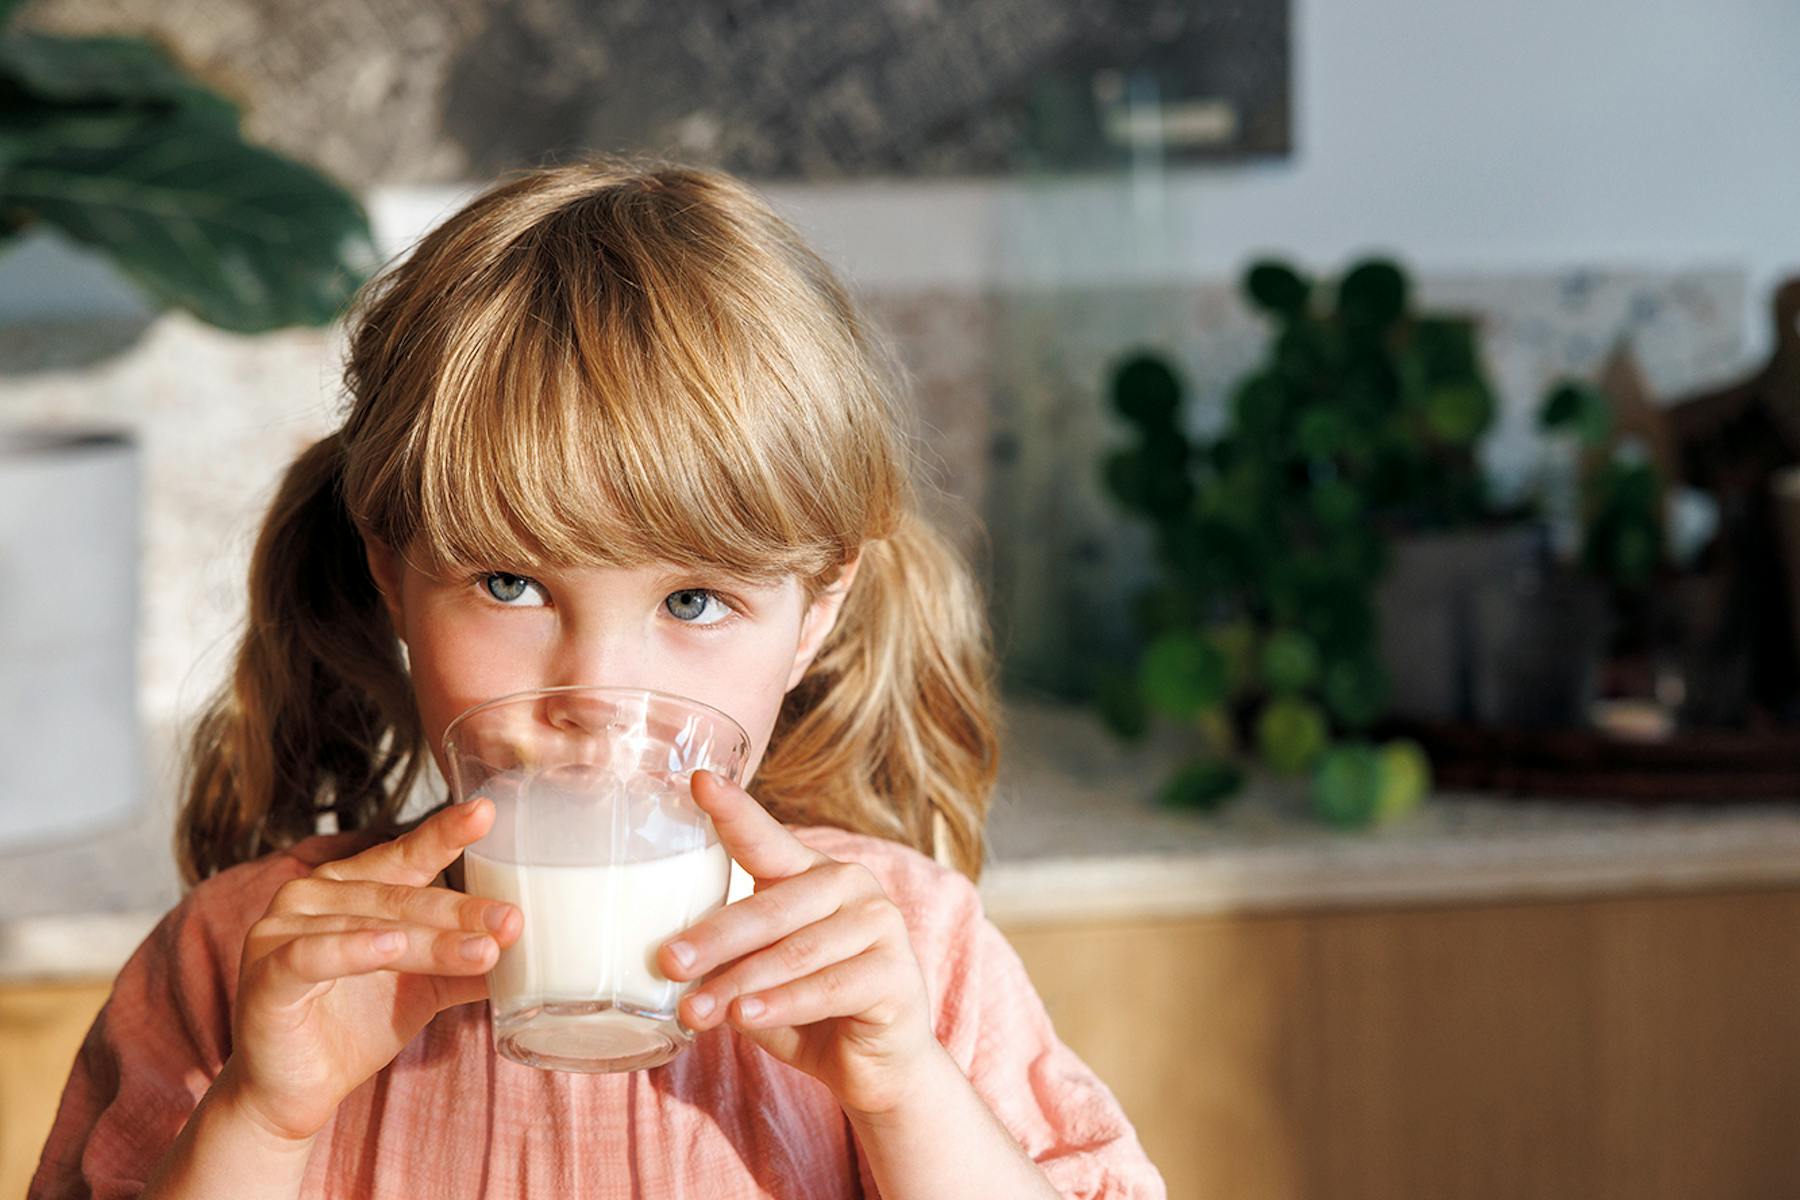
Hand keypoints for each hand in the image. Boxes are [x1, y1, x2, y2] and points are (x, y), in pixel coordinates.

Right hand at [216, 797, 522, 1143]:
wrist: (294, 1093)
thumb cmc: (355, 1026)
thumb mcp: (425, 987)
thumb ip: (468, 962)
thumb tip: (528, 946)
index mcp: (350, 886)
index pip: (406, 855)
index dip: (445, 833)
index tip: (486, 812)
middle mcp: (313, 895)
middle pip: (399, 896)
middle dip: (460, 911)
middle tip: (511, 922)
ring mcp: (281, 930)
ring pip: (370, 927)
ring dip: (431, 941)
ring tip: (483, 950)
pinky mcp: (265, 974)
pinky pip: (313, 955)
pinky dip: (354, 949)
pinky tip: (392, 947)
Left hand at [658, 769, 944, 1119]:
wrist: (874, 1064)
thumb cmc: (806, 1010)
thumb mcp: (757, 976)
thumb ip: (727, 959)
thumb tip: (664, 960)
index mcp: (811, 872)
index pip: (766, 838)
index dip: (734, 810)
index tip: (699, 781)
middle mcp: (851, 886)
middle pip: (773, 906)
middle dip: (716, 937)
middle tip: (668, 961)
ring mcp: (880, 925)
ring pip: (798, 951)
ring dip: (741, 982)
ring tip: (696, 1010)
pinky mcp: (896, 974)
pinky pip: (830, 987)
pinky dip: (783, 1004)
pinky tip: (745, 1017)